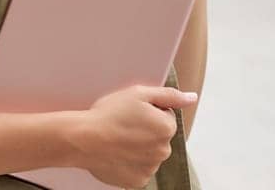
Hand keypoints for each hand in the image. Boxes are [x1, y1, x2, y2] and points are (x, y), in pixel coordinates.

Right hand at [67, 85, 197, 188]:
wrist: (82, 139)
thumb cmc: (108, 114)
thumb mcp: (139, 94)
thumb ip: (170, 96)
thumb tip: (191, 98)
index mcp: (167, 128)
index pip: (165, 117)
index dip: (148, 112)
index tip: (132, 113)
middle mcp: (163, 151)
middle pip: (158, 137)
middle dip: (145, 131)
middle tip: (124, 126)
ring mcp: (150, 168)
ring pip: (149, 154)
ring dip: (138, 148)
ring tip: (118, 140)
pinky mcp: (137, 181)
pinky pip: (139, 169)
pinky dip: (130, 163)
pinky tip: (117, 153)